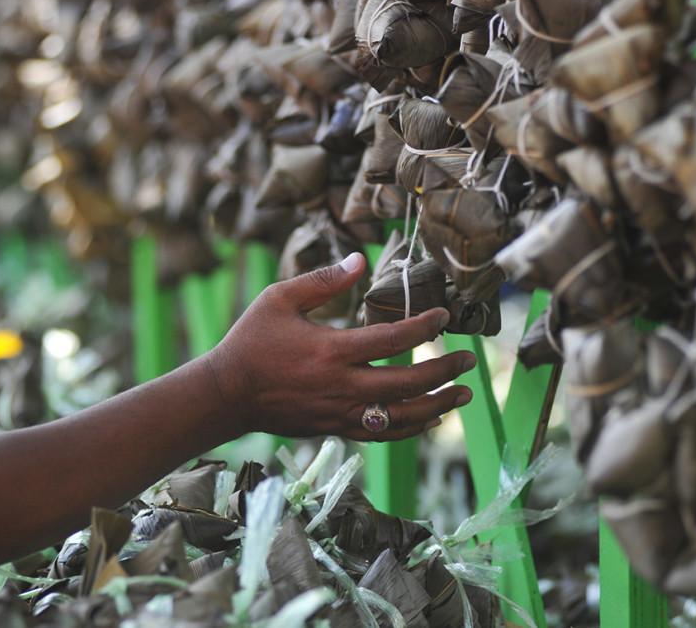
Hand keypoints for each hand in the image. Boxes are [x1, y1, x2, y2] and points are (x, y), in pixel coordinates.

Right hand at [206, 253, 475, 440]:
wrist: (227, 394)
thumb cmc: (251, 342)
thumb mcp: (279, 298)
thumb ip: (322, 280)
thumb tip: (360, 261)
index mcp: (331, 350)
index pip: (392, 340)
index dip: (424, 328)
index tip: (445, 317)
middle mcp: (342, 386)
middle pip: (408, 383)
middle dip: (444, 372)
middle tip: (468, 361)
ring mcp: (340, 412)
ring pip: (402, 416)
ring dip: (438, 405)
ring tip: (464, 394)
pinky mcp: (335, 429)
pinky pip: (383, 434)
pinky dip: (412, 428)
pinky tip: (431, 418)